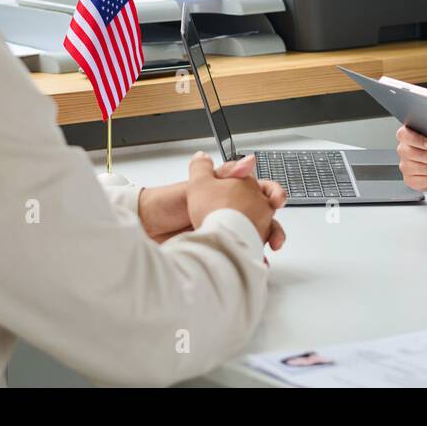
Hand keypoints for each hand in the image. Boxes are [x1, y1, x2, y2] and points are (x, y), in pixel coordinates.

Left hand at [137, 154, 286, 247]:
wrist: (148, 229)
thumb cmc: (168, 204)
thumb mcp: (197, 184)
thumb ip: (226, 173)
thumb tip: (250, 161)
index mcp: (227, 190)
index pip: (258, 190)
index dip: (271, 194)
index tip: (277, 201)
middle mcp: (229, 209)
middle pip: (262, 216)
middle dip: (273, 225)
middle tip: (275, 235)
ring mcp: (224, 228)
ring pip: (254, 235)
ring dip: (263, 243)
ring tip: (264, 252)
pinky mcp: (218, 246)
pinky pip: (239, 252)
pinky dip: (248, 259)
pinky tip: (252, 264)